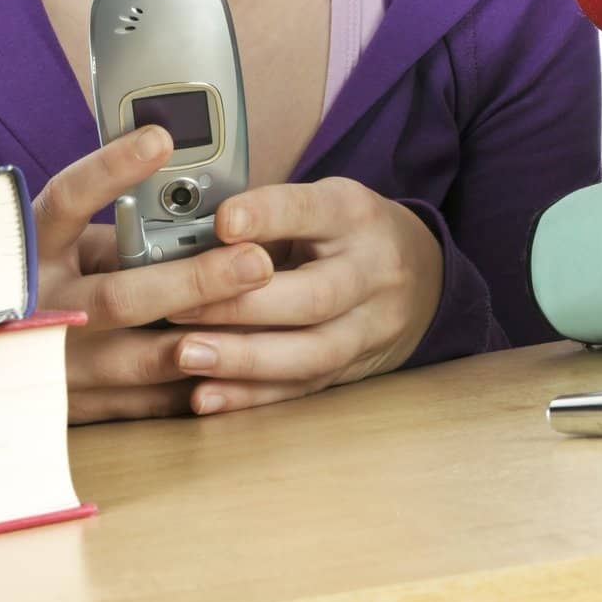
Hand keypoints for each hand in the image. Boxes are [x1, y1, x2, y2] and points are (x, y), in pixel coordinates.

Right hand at [34, 126, 275, 424]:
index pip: (68, 200)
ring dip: (206, 339)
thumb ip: (117, 237)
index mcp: (31, 250)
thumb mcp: (67, 249)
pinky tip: (240, 368)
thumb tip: (200, 218)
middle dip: (195, 280)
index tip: (160, 138)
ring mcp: (53, 366)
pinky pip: (145, 402)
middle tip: (256, 259)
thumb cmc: (48, 284)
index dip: (111, 169)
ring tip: (259, 319)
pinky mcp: (74, 409)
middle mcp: (38, 308)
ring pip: (137, 359)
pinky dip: (193, 386)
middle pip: (120, 296)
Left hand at [164, 177, 443, 415]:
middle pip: (312, 296)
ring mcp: (369, 327)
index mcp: (353, 214)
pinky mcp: (353, 369)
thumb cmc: (344, 232)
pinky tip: (204, 397)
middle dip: (240, 305)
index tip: (221, 221)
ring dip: (242, 359)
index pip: (309, 211)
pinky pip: (302, 388)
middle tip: (177, 305)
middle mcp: (370, 272)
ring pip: (310, 352)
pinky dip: (250, 396)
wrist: (424, 275)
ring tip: (185, 355)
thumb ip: (262, 218)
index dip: (266, 216)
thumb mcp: (318, 203)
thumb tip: (181, 232)